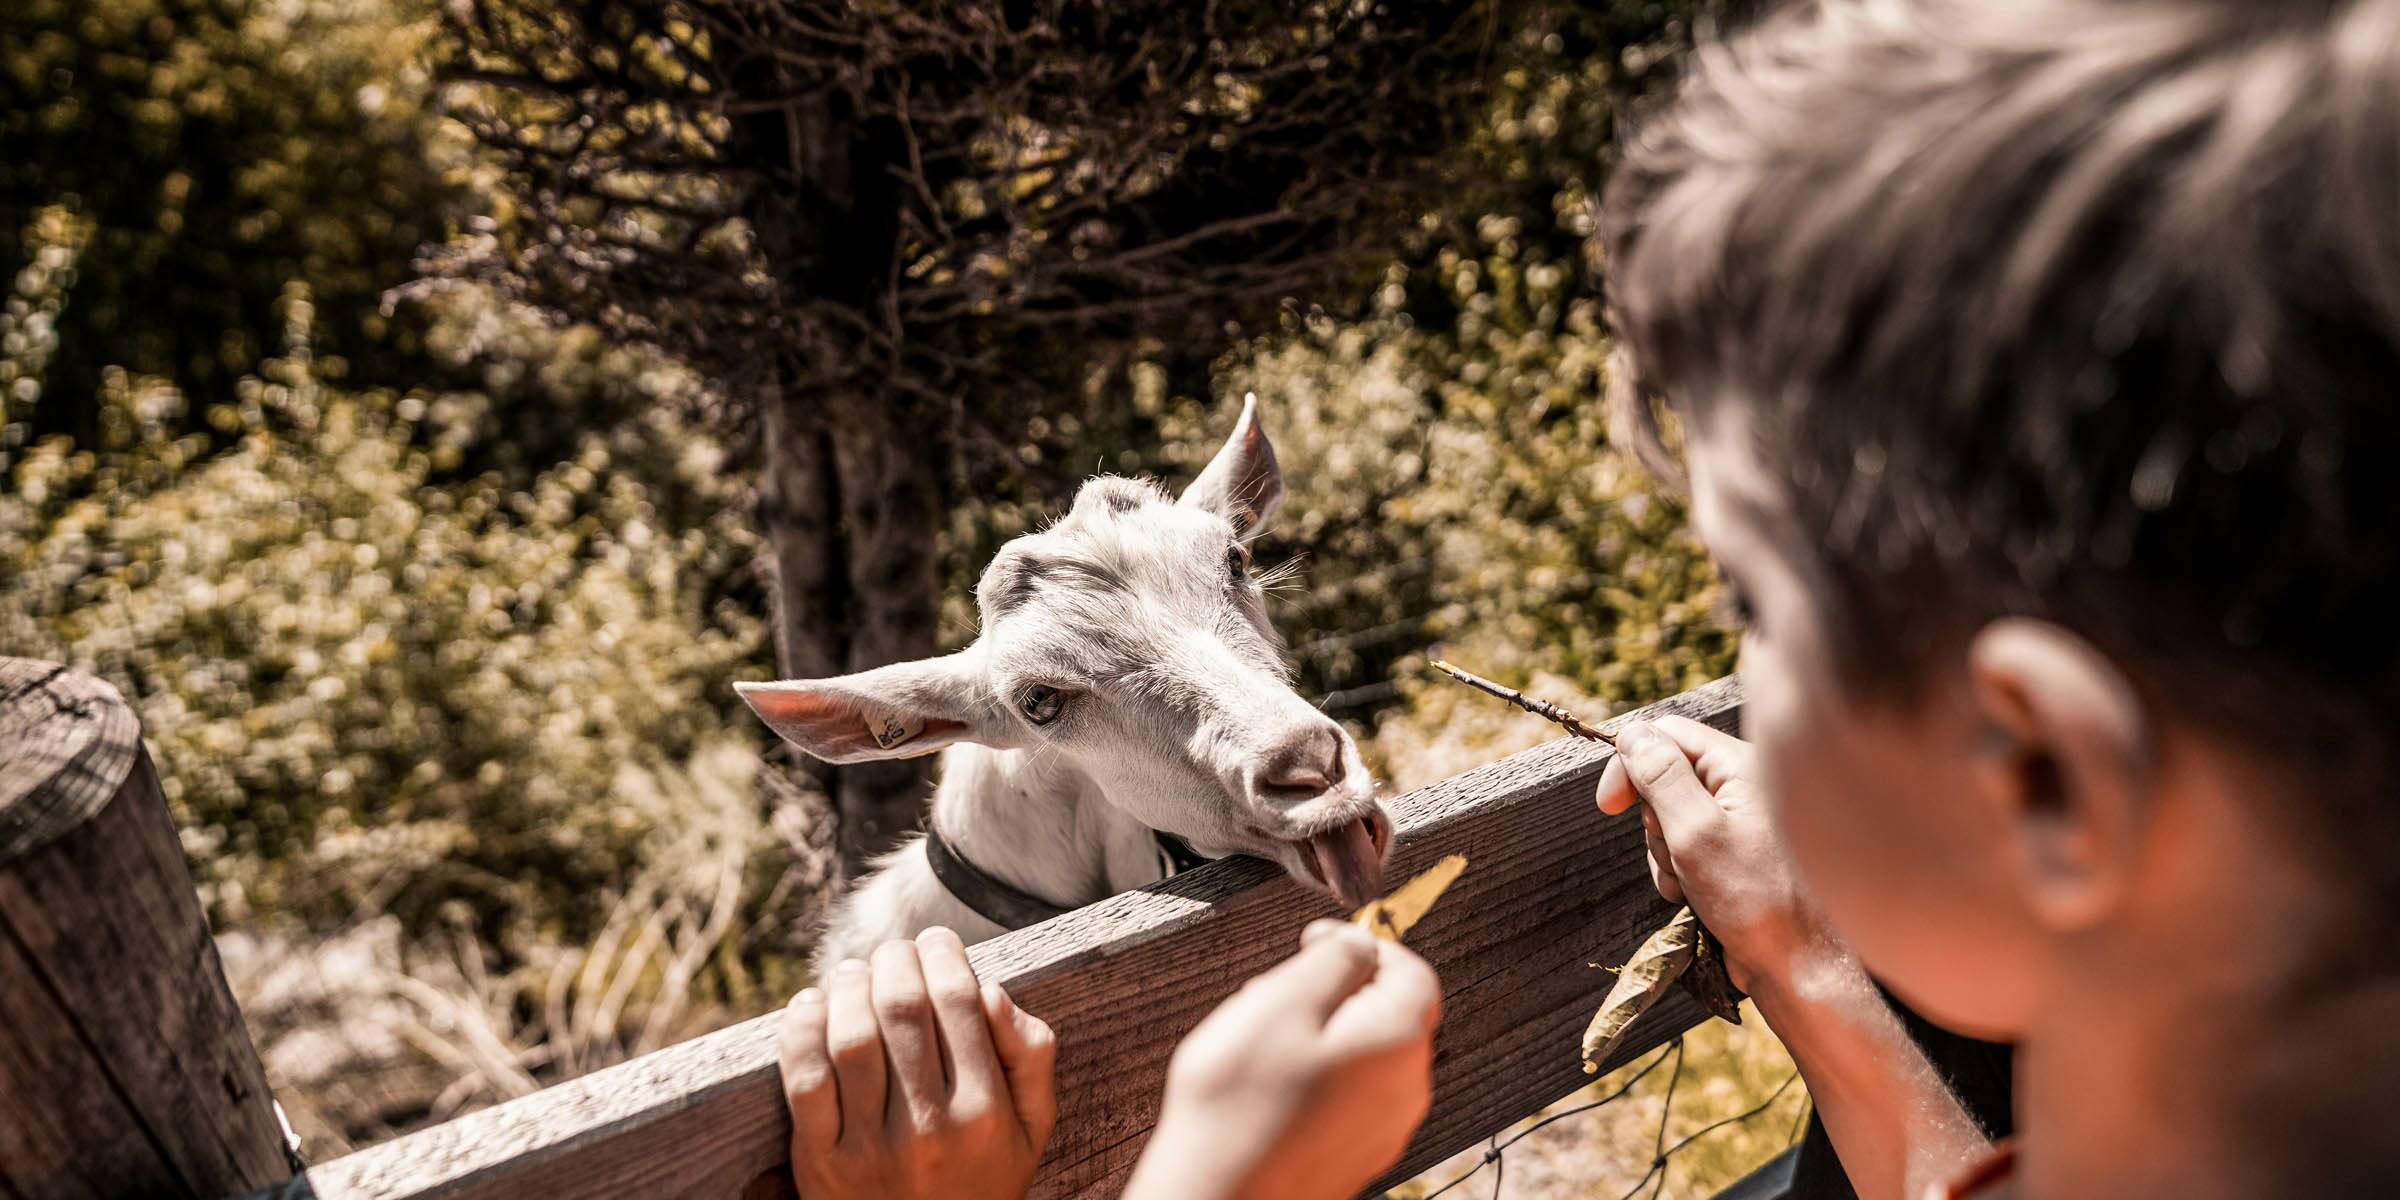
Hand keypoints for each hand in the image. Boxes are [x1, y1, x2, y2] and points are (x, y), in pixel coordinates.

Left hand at [777, 926, 1056, 1199]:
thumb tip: (990, 989)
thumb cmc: (982, 1182)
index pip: (959, 1002)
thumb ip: (1031, 1055)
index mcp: (986, 1112)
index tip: (936, 940)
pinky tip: (811, 1006)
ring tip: (853, 973)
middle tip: (893, 951)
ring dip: (848, 986)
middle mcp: (930, 1128)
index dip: (943, 954)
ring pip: (852, 1036)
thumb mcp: (1031, 1129)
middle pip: (903, 1008)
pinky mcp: (821, 1164)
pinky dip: (801, 1030)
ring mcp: (872, 1148)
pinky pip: (805, 1080)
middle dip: (895, 960)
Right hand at [1122, 920, 1441, 1199]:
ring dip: (1322, 1032)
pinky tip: (1268, 1084)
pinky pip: (1349, 1093)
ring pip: (1365, 1051)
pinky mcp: (1358, 1151)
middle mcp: (1406, 1087)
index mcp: (1399, 1040)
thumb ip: (1333, 959)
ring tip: (1261, 1040)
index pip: (1410, 968)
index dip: (1363, 942)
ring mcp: (1385, 1126)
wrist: (1219, 1199)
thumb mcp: (1283, 1001)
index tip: (1314, 939)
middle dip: (1336, 990)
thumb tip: (1360, 940)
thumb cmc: (1241, 1104)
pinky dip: (1317, 1074)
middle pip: (1388, 1010)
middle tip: (1275, 992)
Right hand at [1595, 716, 1840, 998]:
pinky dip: (1677, 871)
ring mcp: (1738, 819)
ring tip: (1690, 884)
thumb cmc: (1756, 900)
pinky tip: (1695, 896)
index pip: (1667, 735)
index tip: (1609, 807)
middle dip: (1654, 820)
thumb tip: (1632, 733)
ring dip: (1665, 853)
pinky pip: (1683, 846)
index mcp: (1742, 765)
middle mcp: (1743, 785)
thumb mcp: (1697, 833)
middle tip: (1676, 854)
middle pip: (1665, 776)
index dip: (1630, 765)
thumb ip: (1662, 776)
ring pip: (1669, 816)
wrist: (1796, 966)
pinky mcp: (1733, 851)